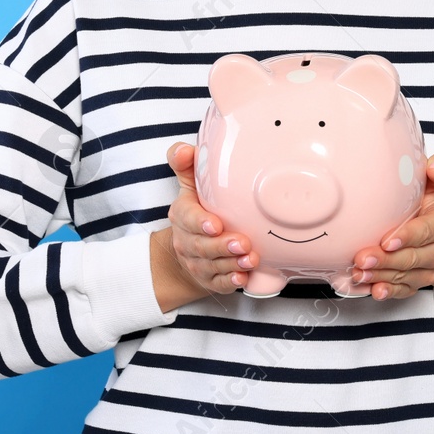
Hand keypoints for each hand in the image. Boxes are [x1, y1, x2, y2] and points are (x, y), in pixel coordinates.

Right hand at [154, 142, 257, 306]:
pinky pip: (217, 284)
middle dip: (222, 246)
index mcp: (182, 215)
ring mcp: (196, 262)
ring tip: (251, 259)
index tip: (216, 224)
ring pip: (212, 266)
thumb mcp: (190, 185)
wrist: (189, 249)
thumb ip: (186, 166)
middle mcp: (186, 241)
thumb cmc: (197, 211)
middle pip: (201, 246)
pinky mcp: (208, 280)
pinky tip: (242, 278)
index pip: (187, 218)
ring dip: (232, 264)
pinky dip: (229, 282)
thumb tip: (185, 149)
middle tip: (243, 242)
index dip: (200, 222)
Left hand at [349, 149, 433, 300]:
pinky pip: (403, 291)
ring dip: (381, 277)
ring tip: (358, 273)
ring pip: (406, 277)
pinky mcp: (418, 281)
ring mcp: (430, 269)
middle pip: (413, 258)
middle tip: (361, 258)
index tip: (387, 240)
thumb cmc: (432, 201)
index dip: (408, 237)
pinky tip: (371, 290)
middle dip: (386, 260)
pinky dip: (387, 292)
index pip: (428, 231)